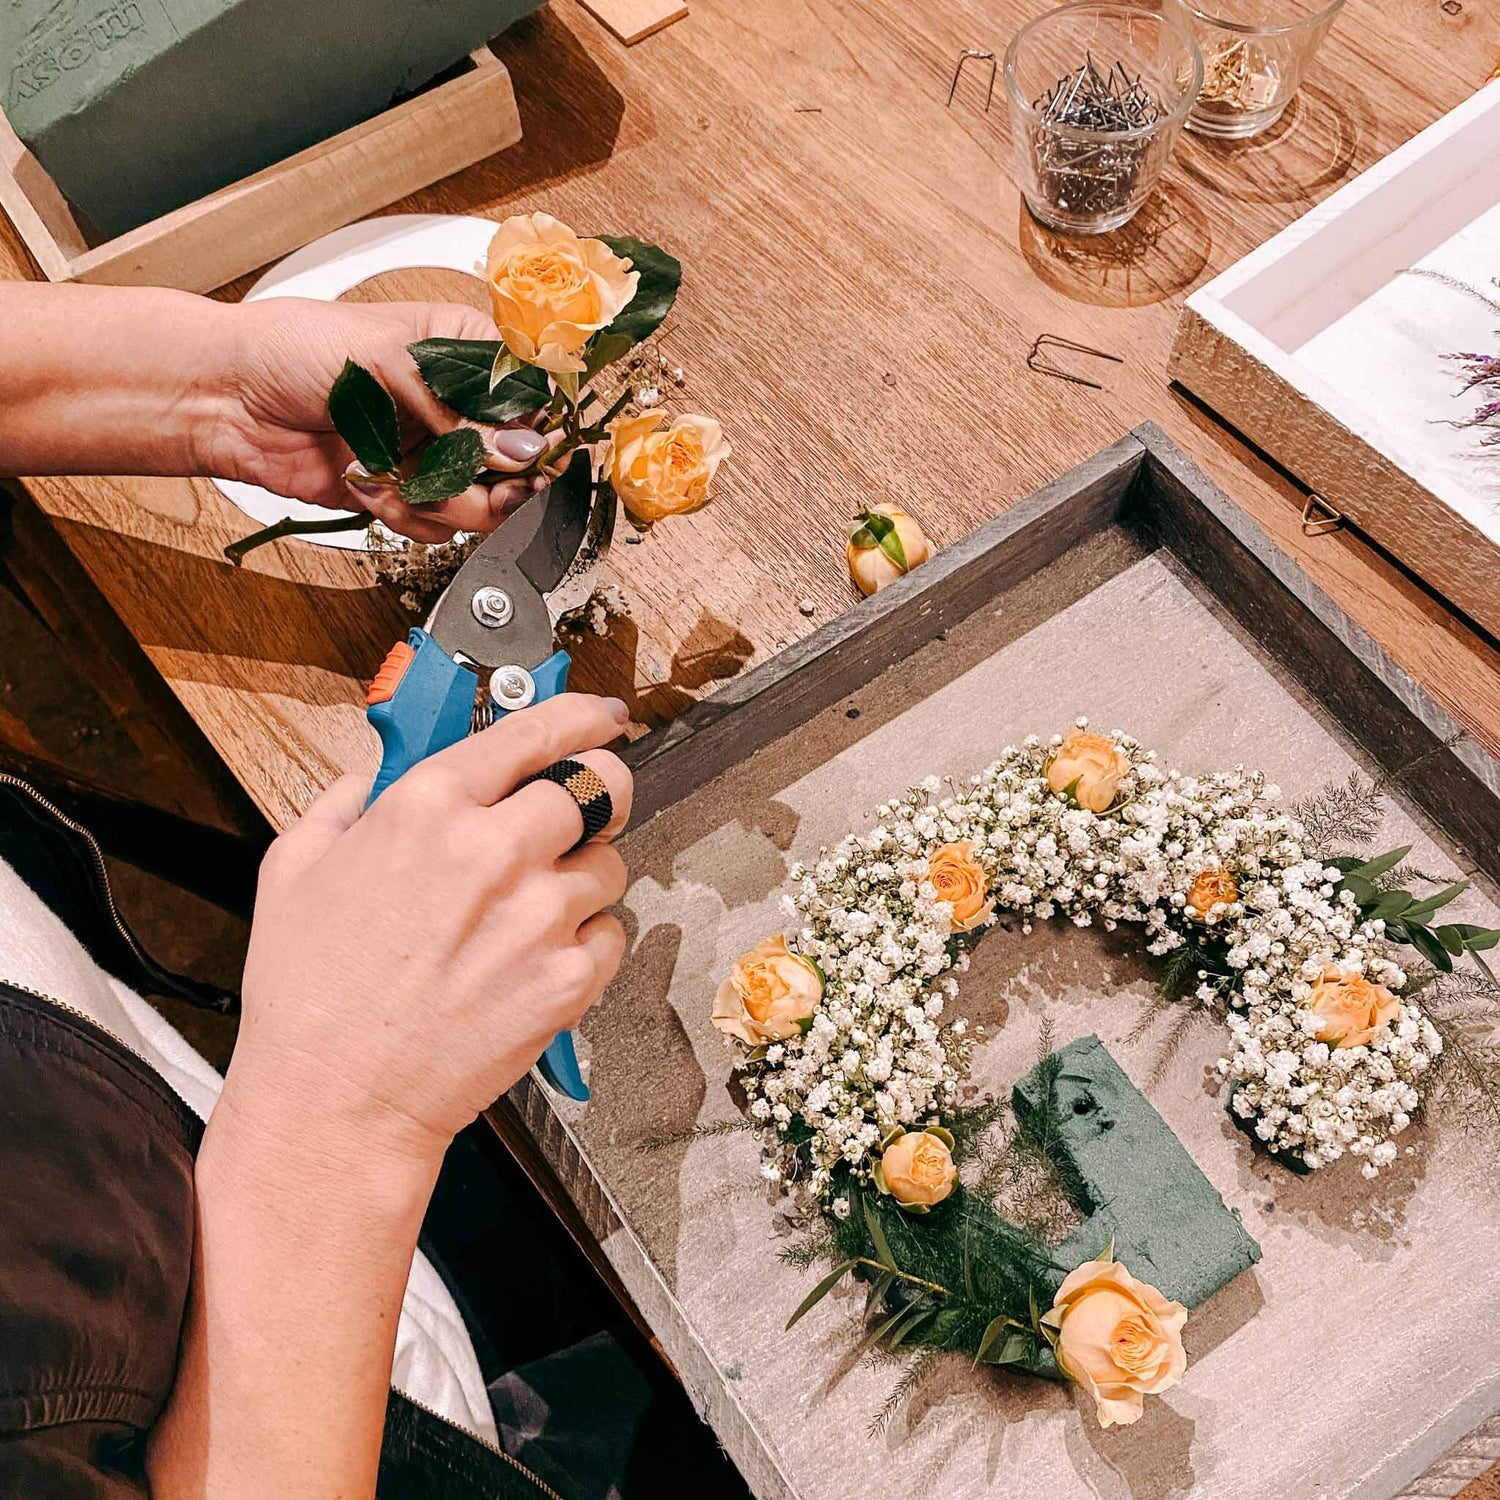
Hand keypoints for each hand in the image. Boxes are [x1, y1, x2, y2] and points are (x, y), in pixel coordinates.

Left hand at [218, 298, 557, 541]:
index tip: (524, 447)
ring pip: (484, 502)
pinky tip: (371, 486)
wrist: (226, 398)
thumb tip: (518, 447)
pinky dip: (408, 515)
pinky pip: (438, 524)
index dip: (534, 426)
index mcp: (459, 351)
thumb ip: (456, 409)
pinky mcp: (405, 492)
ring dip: (447, 501)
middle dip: (498, 479)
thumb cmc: (289, 349)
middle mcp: (453, 405)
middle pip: (518, 460)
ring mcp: (431, 452)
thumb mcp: (383, 360)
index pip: (529, 393)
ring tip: (405, 482)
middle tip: (484, 483)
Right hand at [225, 694, 632, 1167]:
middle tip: (581, 811)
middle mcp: (495, 850)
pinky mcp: (567, 978)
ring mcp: (539, 916)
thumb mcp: (293, 868)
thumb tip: (373, 776)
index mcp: (429, 807)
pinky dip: (585, 941)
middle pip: (602, 785)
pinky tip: (534, 959)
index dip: (583, 713)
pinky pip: (610, 934)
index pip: (537, 730)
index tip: (602, 715)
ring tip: (530, 910)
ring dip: (583, 875)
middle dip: (600, 789)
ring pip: (610, 864)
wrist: (337, 1101)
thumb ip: (344, 802)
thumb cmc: (309, 994)